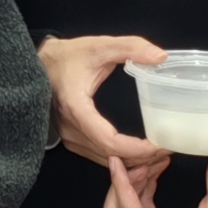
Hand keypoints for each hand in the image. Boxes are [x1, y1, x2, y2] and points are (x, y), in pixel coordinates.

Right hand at [36, 34, 171, 174]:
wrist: (39, 64)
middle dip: (141, 158)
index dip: (137, 149)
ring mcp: (69, 137)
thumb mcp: (99, 46)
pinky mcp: (71, 139)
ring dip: (132, 161)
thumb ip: (130, 47)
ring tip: (158, 153)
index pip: (110, 142)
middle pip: (110, 156)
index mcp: (77, 109)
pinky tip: (138, 152)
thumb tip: (160, 55)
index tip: (161, 145)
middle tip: (168, 150)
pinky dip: (120, 158)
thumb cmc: (67, 56)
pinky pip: (99, 155)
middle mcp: (71, 129)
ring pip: (105, 160)